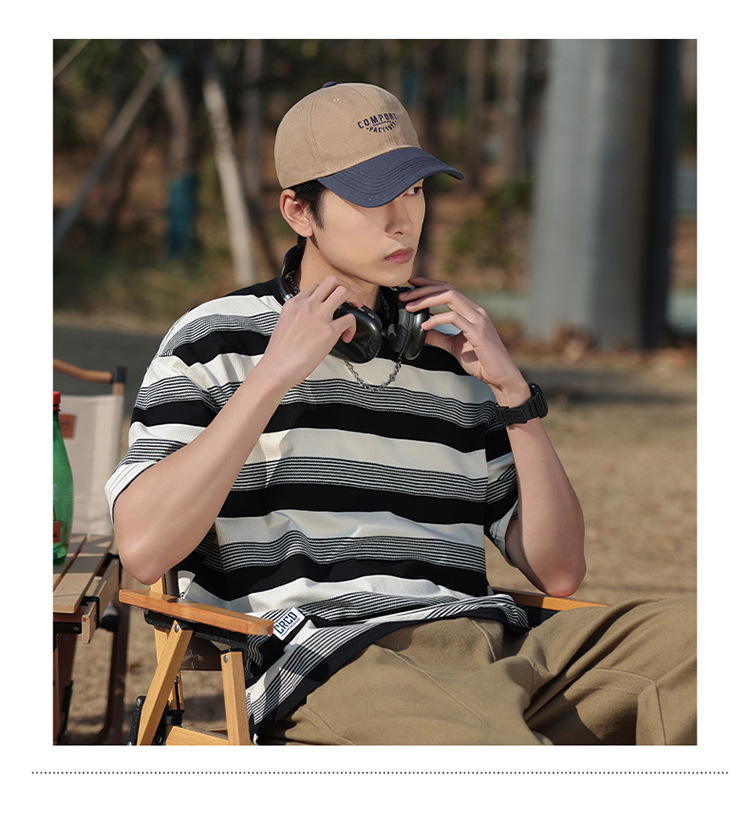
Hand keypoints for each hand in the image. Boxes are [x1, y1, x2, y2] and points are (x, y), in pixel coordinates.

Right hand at [260, 276, 358, 387]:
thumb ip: (297, 317)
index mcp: (294, 304)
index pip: (315, 286)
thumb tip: (309, 322)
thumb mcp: (283, 325)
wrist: (277, 368)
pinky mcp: (329, 331)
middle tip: (349, 299)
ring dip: (354, 299)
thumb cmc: (279, 354)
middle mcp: (307, 306)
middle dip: (345, 288)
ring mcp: (319, 316)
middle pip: (331, 281)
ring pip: (344, 292)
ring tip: (355, 309)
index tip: (331, 302)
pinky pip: (350, 319)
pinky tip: (347, 336)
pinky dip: (353, 327)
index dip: (327, 293)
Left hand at [401, 278, 529, 404]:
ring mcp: (478, 319)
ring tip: (410, 307)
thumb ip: (439, 336)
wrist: (500, 375)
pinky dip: (436, 319)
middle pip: (446, 289)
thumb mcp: (454, 346)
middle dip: (422, 290)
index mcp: (471, 311)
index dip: (429, 284)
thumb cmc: (481, 361)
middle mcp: (476, 311)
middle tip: (404, 296)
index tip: (411, 284)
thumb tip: (421, 330)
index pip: (448, 289)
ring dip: (426, 300)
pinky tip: (424, 325)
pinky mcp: (477, 332)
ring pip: (450, 297)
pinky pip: (454, 318)